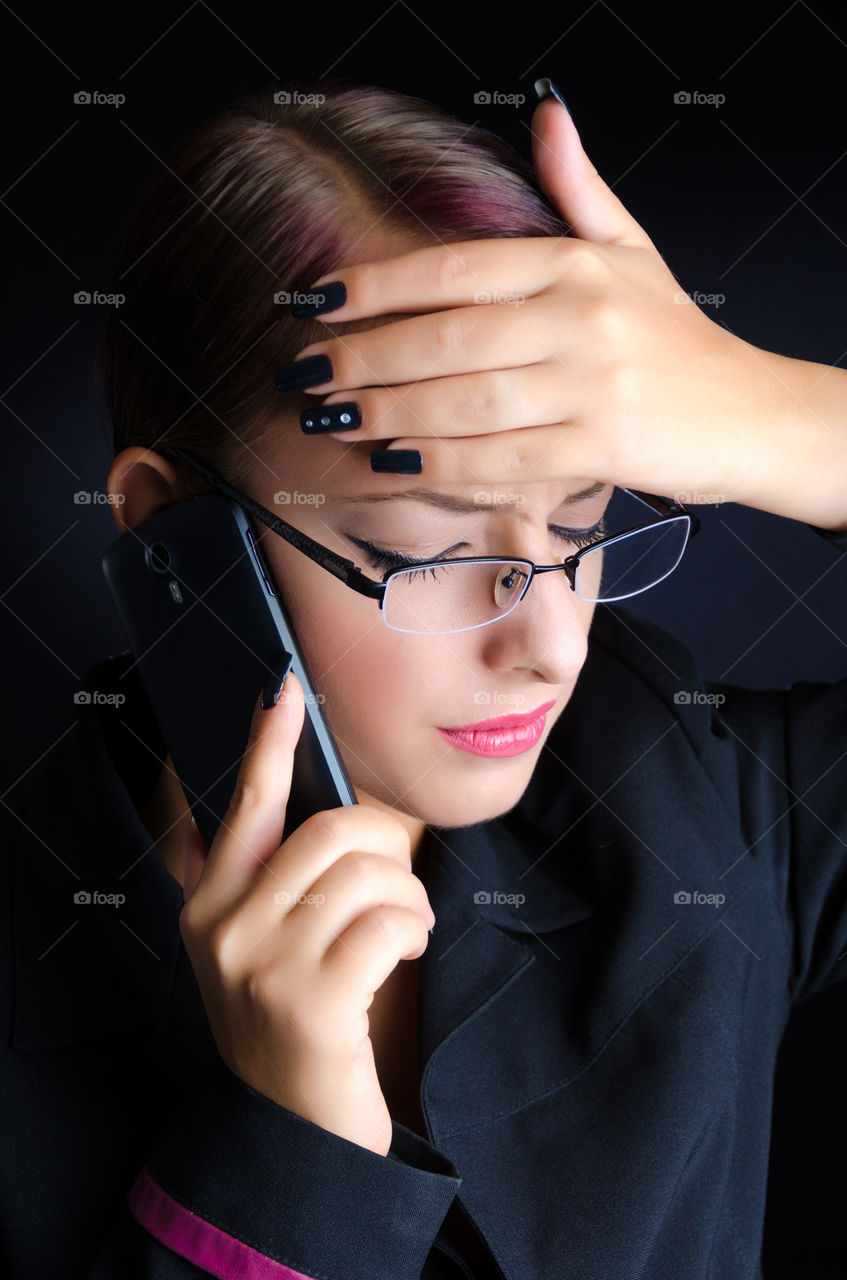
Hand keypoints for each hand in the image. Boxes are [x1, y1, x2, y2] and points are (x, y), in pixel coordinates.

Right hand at [179, 670, 435, 1157]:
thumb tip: (297, 799)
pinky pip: (390, 922)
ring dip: (407, 897)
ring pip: (369, 872)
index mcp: (210, 902)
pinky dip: (414, 932)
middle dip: (387, 851)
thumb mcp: (256, 948)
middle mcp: (226, 926)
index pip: (246, 803)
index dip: (268, 740)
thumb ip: (267, 880)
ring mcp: (265, 963)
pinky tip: (402, 955)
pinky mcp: (313, 1000)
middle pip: (334, 830)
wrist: (290, 1130)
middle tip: (395, 891)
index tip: (286, 687)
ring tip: (400, 932)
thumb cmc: (291, 1021)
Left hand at [290, 93, 784, 509]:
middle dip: (366, 358)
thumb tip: (545, 113)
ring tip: (334, 418)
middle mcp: (581, 318)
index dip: (379, 284)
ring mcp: (593, 385)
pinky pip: (503, 459)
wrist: (749, 412)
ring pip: (468, 401)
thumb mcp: (632, 249)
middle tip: (307, 372)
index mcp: (575, 264)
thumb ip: (579, 188)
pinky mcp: (602, 448)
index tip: (320, 301)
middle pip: (448, 338)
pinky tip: (396, 462)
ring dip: (389, 413)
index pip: (457, 268)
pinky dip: (443, 464)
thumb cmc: (675, 335)